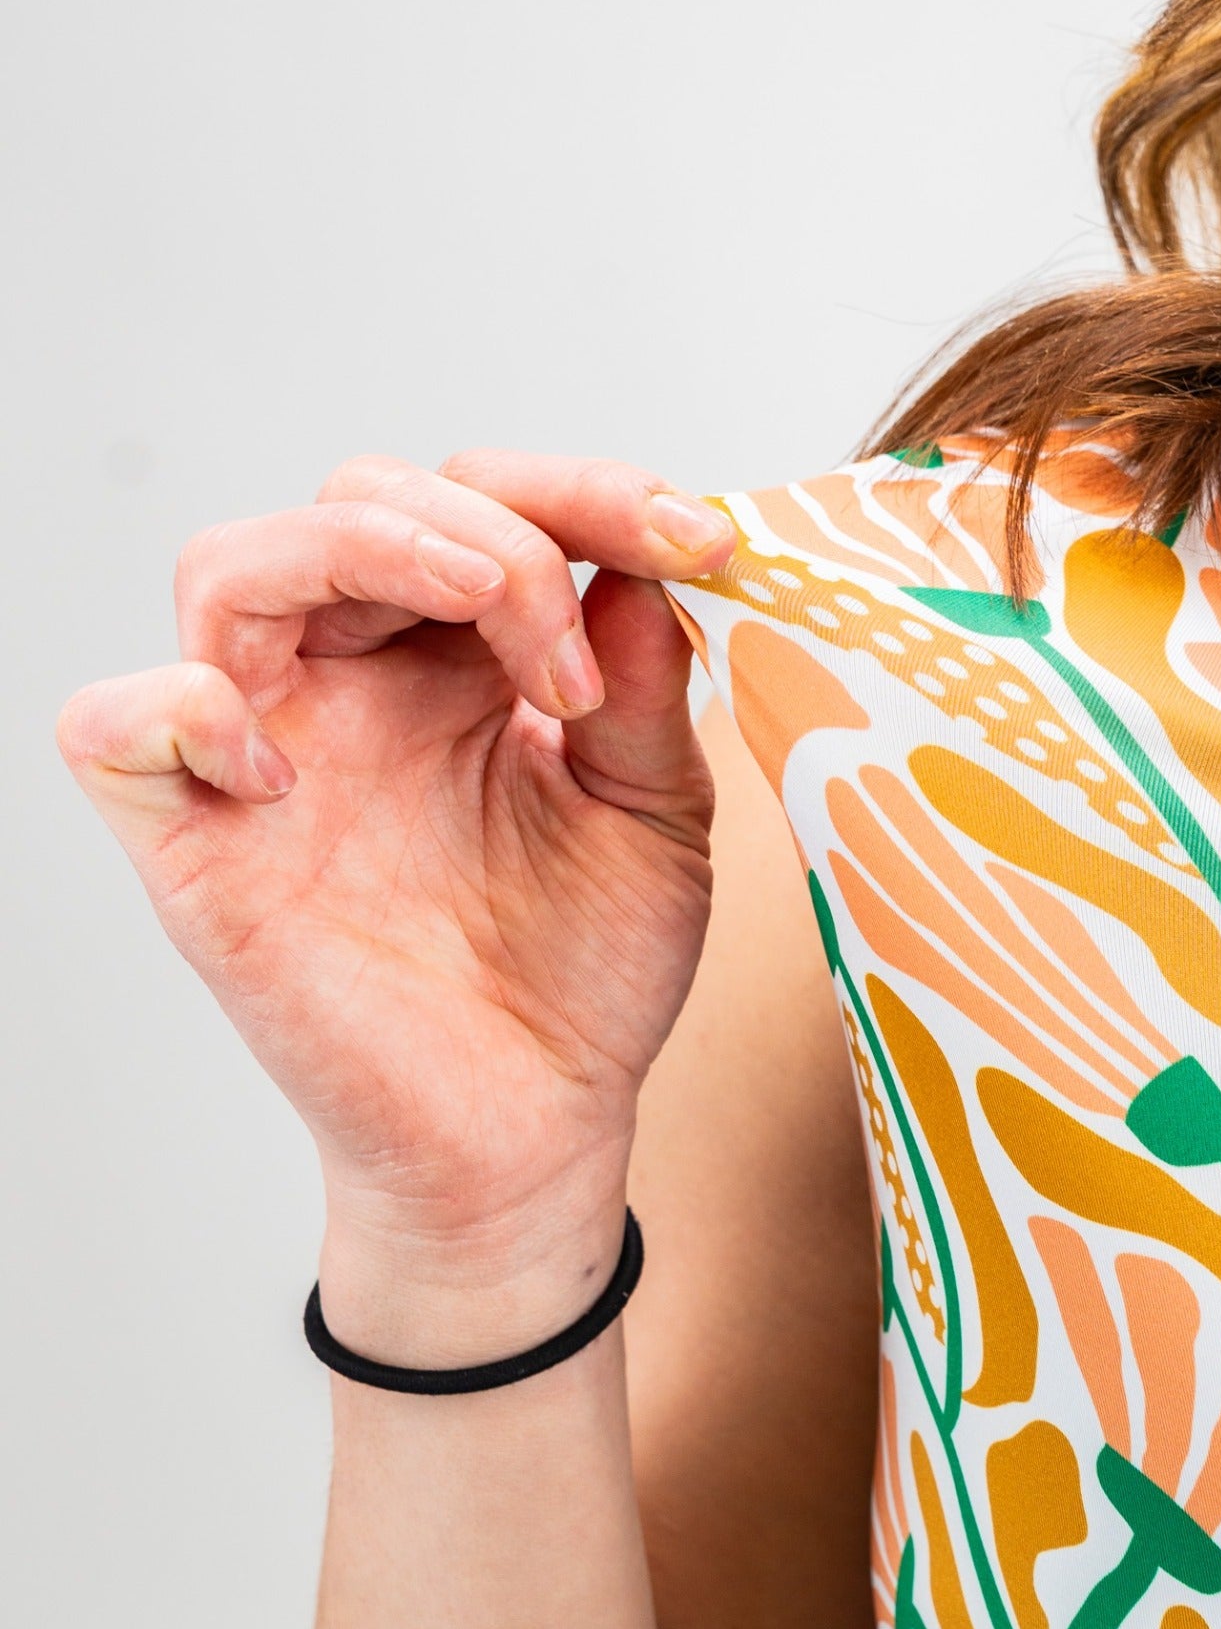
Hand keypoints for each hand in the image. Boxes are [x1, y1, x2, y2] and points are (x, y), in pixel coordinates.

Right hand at [59, 451, 736, 1348]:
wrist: (536, 1136)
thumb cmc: (586, 979)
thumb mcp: (656, 817)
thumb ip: (646, 688)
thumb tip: (637, 563)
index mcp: (461, 664)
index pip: (480, 504)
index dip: (582, 491)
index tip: (696, 540)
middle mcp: (356, 688)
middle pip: (358, 499)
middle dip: (491, 531)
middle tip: (578, 647)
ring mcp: (269, 759)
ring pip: (231, 565)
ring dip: (361, 549)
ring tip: (488, 619)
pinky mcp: (200, 851)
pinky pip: (116, 728)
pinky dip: (184, 710)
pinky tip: (295, 772)